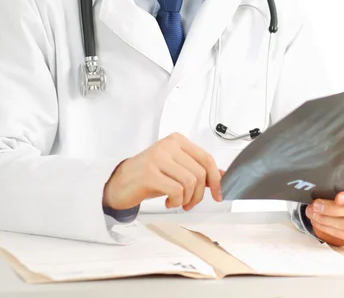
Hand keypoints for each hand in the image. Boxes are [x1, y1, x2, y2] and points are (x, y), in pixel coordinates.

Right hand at [102, 132, 223, 210]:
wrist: (121, 182)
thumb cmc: (150, 175)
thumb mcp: (176, 170)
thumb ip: (198, 170)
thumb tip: (223, 177)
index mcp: (177, 141)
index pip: (206, 158)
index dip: (216, 179)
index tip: (217, 194)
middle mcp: (168, 145)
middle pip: (199, 173)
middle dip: (199, 194)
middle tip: (189, 202)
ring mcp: (158, 157)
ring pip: (190, 182)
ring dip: (187, 199)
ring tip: (178, 202)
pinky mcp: (150, 173)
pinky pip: (176, 190)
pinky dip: (176, 201)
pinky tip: (168, 201)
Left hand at [305, 177, 343, 246]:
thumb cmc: (340, 192)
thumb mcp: (340, 183)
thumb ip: (335, 182)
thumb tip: (317, 182)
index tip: (337, 198)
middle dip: (332, 209)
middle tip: (315, 206)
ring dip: (327, 220)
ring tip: (312, 215)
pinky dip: (329, 230)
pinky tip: (318, 223)